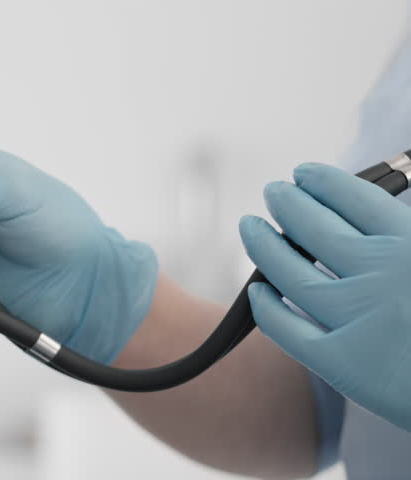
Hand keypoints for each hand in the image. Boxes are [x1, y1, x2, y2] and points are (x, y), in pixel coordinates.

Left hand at [240, 162, 410, 429]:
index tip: (304, 173)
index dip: (324, 182)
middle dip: (289, 204)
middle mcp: (380, 272)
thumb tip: (385, 216)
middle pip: (315, 227)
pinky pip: (290, 331)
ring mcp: (358, 316)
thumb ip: (406, 232)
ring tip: (249, 225)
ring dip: (264, 245)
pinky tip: (257, 292)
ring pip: (291, 272)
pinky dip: (268, 310)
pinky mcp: (344, 364)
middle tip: (273, 192)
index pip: (356, 197)